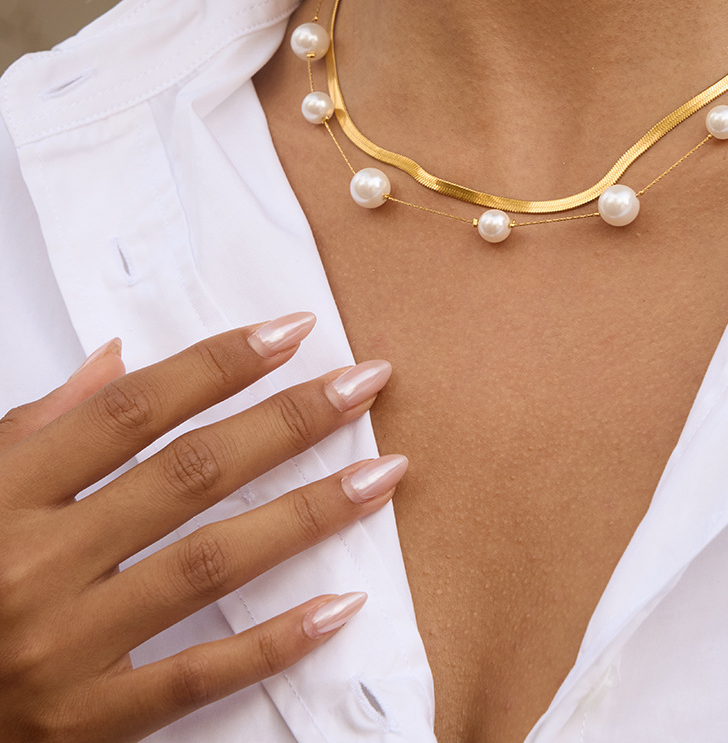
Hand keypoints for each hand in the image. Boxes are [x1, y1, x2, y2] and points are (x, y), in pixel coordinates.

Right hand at [0, 315, 404, 741]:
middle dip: (289, 420)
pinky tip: (342, 604)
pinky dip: (274, 642)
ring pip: (211, 564)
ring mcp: (62, 649)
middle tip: (366, 383)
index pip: (134, 412)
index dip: (220, 364)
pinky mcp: (84, 723)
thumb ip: (40, 426)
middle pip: (190, 475)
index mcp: (5, 498)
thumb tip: (118, 360)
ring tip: (382, 473)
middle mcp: (36, 566)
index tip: (294, 330)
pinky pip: (197, 677)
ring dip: (308, 513)